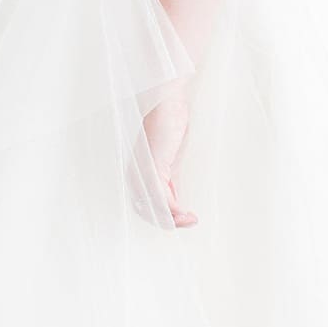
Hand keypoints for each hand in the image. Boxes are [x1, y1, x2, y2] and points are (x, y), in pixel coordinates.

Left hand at [141, 87, 196, 225]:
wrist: (169, 104)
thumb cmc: (171, 127)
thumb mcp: (172, 162)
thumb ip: (172, 181)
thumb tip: (180, 204)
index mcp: (139, 176)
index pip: (147, 207)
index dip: (166, 218)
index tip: (188, 219)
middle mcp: (136, 177)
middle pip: (148, 212)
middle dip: (170, 222)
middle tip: (191, 222)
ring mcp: (142, 175)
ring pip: (154, 209)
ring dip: (174, 219)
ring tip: (191, 220)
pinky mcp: (152, 170)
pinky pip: (161, 198)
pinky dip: (173, 209)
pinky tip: (186, 211)